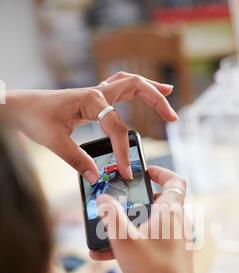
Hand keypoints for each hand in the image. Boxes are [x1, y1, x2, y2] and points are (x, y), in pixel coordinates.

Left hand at [6, 73, 176, 182]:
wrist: (20, 107)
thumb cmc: (35, 118)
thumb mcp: (54, 142)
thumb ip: (78, 161)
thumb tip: (97, 178)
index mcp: (91, 99)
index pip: (117, 127)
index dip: (123, 152)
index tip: (125, 172)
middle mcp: (97, 92)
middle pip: (135, 87)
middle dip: (156, 101)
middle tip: (172, 117)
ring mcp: (96, 93)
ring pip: (129, 82)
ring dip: (150, 87)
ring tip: (169, 93)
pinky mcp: (93, 99)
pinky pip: (120, 88)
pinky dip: (136, 88)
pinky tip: (145, 92)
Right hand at [91, 166, 235, 272]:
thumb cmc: (153, 269)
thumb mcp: (124, 238)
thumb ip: (111, 215)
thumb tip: (104, 199)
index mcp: (171, 212)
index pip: (174, 181)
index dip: (160, 172)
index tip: (143, 172)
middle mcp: (177, 223)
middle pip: (156, 202)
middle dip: (132, 204)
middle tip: (115, 205)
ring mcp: (175, 241)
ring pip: (148, 225)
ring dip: (127, 228)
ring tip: (103, 236)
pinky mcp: (170, 256)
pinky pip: (149, 243)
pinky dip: (132, 244)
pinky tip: (105, 255)